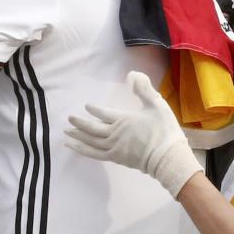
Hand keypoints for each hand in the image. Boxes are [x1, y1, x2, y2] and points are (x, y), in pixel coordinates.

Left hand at [65, 71, 201, 197]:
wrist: (167, 157)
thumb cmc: (164, 130)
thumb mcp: (157, 105)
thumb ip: (144, 89)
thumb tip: (132, 74)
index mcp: (124, 119)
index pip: (104, 113)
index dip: (94, 109)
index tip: (87, 106)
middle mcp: (114, 133)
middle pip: (92, 128)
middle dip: (80, 122)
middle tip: (69, 118)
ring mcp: (113, 147)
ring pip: (90, 141)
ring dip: (78, 136)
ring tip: (67, 132)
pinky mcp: (115, 158)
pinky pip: (94, 153)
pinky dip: (82, 149)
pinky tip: (74, 147)